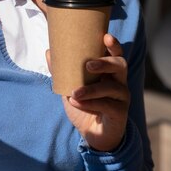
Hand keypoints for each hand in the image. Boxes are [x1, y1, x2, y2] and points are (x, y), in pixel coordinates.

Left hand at [47, 34, 129, 151]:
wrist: (92, 135)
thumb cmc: (84, 106)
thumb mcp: (70, 87)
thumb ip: (62, 72)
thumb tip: (48, 52)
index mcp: (109, 72)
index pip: (116, 54)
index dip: (113, 44)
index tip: (106, 36)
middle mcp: (119, 82)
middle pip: (120, 65)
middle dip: (105, 62)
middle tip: (88, 64)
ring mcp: (122, 97)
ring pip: (112, 87)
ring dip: (91, 89)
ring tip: (74, 92)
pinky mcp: (120, 113)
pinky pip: (107, 105)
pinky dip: (90, 104)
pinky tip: (76, 102)